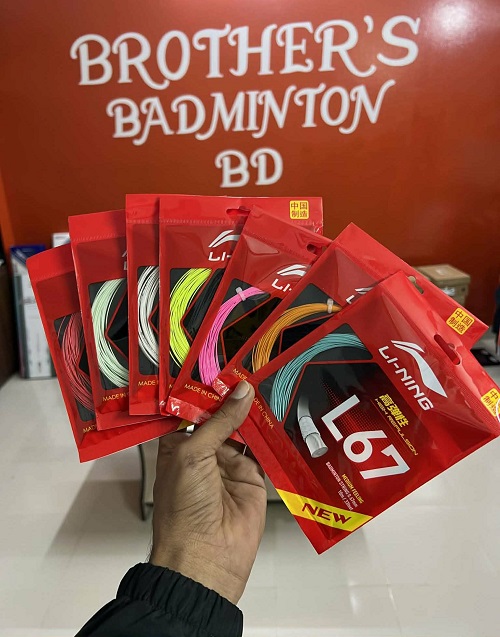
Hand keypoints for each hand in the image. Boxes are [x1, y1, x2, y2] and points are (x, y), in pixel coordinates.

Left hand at [150, 381, 266, 603]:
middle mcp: (204, 451)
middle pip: (221, 417)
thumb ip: (220, 421)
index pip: (194, 409)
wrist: (205, 558)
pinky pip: (264, 450)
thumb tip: (242, 390)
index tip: (224, 365)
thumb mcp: (193, 454)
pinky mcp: (253, 477)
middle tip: (251, 368)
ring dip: (254, 412)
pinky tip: (279, 411)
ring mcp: (229, 464)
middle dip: (234, 397)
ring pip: (244, 430)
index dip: (208, 389)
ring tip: (267, 382)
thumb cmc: (184, 505)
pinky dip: (271, 434)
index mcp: (179, 444)